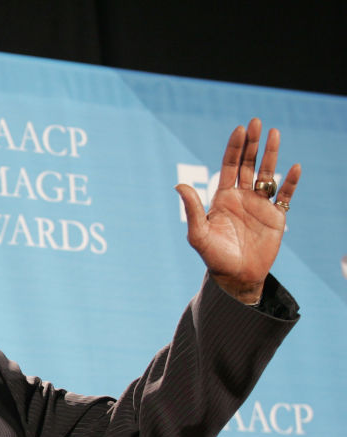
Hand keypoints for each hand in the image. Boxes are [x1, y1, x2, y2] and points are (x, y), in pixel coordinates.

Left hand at [176, 118, 300, 303]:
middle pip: (248, 164)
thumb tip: (179, 185)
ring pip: (267, 174)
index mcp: (223, 198)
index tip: (240, 129)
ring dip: (271, 155)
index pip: (230, 166)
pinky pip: (285, 196)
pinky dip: (290, 183)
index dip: (235, 148)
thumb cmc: (214, 257)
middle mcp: (242, 197)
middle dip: (252, 144)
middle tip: (257, 122)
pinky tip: (294, 168)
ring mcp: (260, 206)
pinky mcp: (276, 217)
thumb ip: (192, 209)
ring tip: (274, 133)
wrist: (236, 277)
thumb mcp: (198, 234)